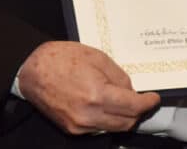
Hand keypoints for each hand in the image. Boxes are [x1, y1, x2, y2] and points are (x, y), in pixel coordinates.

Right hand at [17, 41, 160, 134]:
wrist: (32, 70)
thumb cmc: (62, 59)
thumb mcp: (98, 58)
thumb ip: (119, 77)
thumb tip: (132, 91)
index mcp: (97, 95)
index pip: (133, 107)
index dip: (148, 103)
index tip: (153, 98)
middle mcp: (88, 115)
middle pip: (126, 123)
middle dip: (138, 112)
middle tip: (143, 100)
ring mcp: (79, 125)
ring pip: (113, 128)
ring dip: (124, 117)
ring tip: (126, 102)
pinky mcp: (71, 129)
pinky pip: (98, 129)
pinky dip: (108, 119)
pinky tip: (107, 106)